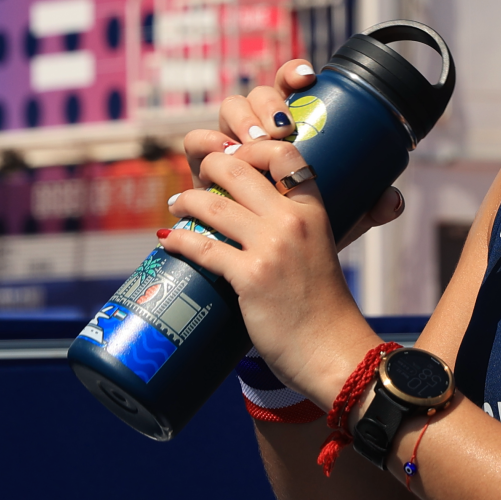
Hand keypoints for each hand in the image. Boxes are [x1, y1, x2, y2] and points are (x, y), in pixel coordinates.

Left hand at [158, 136, 373, 404]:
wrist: (332, 351)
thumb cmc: (323, 307)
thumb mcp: (319, 252)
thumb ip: (296, 231)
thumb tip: (256, 220)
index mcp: (314, 211)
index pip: (284, 154)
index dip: (252, 148)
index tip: (233, 156)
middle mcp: (293, 221)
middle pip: (239, 170)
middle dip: (209, 167)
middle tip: (198, 178)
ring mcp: (271, 248)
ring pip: (214, 205)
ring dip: (187, 200)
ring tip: (177, 204)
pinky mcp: (250, 277)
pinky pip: (203, 247)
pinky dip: (179, 240)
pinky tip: (168, 239)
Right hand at [180, 58, 403, 249]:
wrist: (265, 263)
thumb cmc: (303, 230)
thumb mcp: (341, 216)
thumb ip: (368, 206)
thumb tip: (393, 199)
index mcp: (290, 127)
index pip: (290, 87)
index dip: (294, 73)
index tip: (309, 79)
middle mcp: (258, 127)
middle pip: (260, 94)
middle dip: (269, 103)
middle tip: (282, 129)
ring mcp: (229, 141)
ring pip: (229, 109)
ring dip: (241, 119)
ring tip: (254, 142)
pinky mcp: (203, 163)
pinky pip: (196, 142)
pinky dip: (206, 141)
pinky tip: (220, 152)